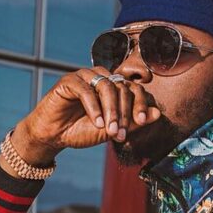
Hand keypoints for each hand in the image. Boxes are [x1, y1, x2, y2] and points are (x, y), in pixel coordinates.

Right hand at [11, 67, 161, 165]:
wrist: (54, 136)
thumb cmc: (82, 131)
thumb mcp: (111, 130)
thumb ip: (134, 122)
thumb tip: (157, 113)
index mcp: (114, 87)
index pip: (134, 88)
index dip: (140, 103)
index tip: (142, 121)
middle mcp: (101, 78)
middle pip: (121, 87)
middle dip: (124, 112)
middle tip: (120, 133)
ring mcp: (84, 76)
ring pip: (106, 85)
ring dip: (110, 110)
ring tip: (108, 130)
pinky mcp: (68, 80)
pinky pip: (85, 89)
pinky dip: (93, 106)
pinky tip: (96, 122)